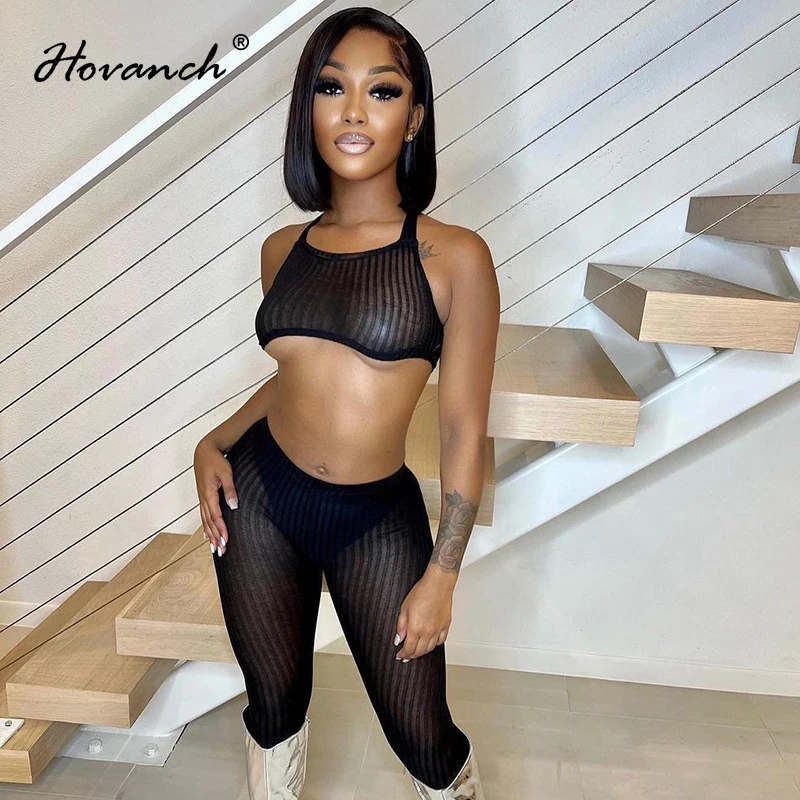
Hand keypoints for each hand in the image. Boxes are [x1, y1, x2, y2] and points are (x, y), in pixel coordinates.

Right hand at [193, 437, 237, 555]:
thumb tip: (234, 506)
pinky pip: (203, 516)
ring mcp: (202, 498)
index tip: (226, 541)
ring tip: (214, 549)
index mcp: (208, 494)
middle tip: (221, 552)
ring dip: (210, 535)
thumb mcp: (226, 473)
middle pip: (209, 523)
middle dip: (215, 538)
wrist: (205, 451)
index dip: (221, 530)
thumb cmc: (216, 460)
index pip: (216, 516)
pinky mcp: (203, 497)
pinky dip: (205, 527)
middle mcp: (203, 499)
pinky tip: (207, 535)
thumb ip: (230, 489)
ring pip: (205, 521)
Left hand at [393, 572, 453, 660]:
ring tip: (416, 650)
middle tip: (406, 655)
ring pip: (430, 649)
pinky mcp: (446, 626)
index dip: (403, 655)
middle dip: (411, 655)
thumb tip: (398, 639)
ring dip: (422, 652)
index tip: (399, 655)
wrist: (438, 583)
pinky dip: (434, 645)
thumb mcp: (404, 608)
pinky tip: (429, 642)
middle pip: (419, 652)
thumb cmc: (422, 592)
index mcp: (416, 628)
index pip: (409, 649)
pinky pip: (440, 641)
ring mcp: (438, 630)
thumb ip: (401, 626)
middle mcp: (428, 632)